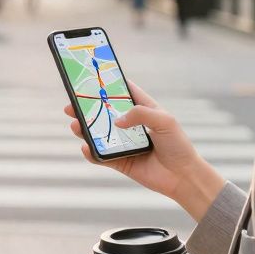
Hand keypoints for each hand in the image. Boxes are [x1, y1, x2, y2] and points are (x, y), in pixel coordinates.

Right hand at [64, 81, 223, 216]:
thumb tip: (117, 120)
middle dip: (87, 107)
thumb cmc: (178, 145)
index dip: (108, 84)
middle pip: (104, 112)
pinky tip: (86, 147)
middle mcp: (131, 125)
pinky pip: (101, 156)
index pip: (123, 92)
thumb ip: (140, 114)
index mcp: (143, 109)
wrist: (182, 176)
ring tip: (75, 124)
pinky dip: (91, 152)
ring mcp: (123, 143)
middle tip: (72, 105)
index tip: (91, 77)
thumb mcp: (164, 121)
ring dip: (84, 129)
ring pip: (99, 133)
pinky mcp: (120, 161)